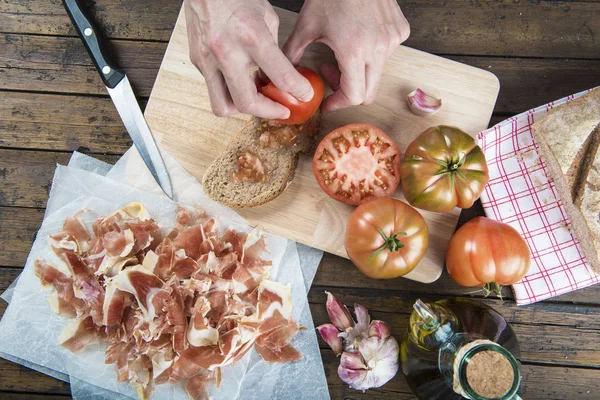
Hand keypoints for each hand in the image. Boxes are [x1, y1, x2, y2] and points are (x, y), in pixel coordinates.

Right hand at [185, 0, 313, 118]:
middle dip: (269, 112)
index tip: (304, 95)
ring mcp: (207, 58)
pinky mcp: (196, 60)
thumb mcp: (266, 17)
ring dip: (242, 108)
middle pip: (247, 103)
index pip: (280, 77)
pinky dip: (229, 91)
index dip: (298, 91)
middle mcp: (226, 51)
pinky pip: (213, 88)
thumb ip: (274, 50)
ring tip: (256, 98)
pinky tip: (240, 80)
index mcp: (251, 36)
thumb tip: (281, 74)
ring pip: (223, 106)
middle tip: (281, 110)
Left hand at [283, 0, 409, 112]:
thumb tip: (281, 75)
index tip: (327, 103)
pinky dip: (372, 55)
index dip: (338, 104)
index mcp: (354, 50)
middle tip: (331, 77)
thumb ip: (292, 54)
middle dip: (347, 92)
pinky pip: (387, 55)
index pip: (354, 96)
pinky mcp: (400, 31)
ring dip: (359, 73)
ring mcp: (392, 40)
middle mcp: (379, 48)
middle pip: (368, 92)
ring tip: (341, 53)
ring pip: (376, 74)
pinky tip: (358, 39)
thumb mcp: (306, 25)